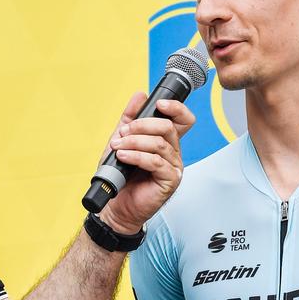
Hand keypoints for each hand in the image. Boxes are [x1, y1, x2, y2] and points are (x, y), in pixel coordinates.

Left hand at [99, 92, 194, 234]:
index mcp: (166, 142)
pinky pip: (155, 162)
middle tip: (124, 132)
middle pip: (168, 128)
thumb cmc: (121, 176)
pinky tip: (123, 157)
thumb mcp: (121, 141)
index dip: (176, 108)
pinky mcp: (170, 181)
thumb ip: (130, 119)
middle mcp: (173, 153)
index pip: (183, 120)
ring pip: (160, 144)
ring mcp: (173, 167)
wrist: (116, 204)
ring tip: (118, 147)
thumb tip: (140, 95)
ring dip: (135, 142)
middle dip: (143, 125)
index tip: (158, 104)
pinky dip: (136, 156)